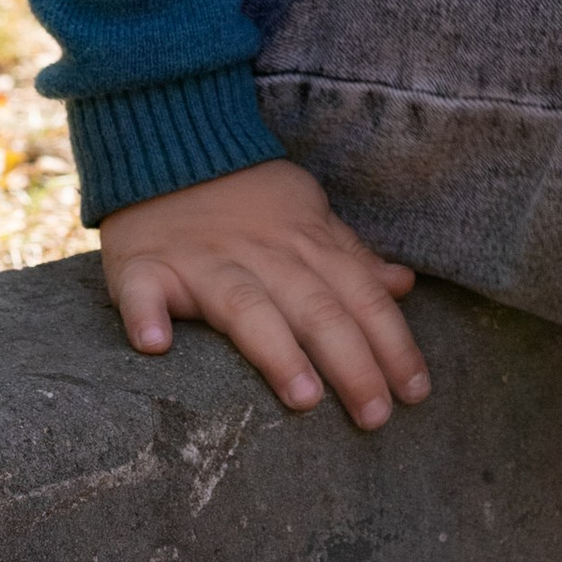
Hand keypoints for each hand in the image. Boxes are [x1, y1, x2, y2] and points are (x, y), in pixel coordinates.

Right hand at [99, 157, 430, 427]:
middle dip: (352, 363)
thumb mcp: (308, 214)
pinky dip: (147, 314)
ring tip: (303, 397)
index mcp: (306, 244)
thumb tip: (402, 285)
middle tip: (377, 417)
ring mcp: (202, 262)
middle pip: (317, 310)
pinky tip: (154, 344)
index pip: (360, 296)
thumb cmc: (245, 197)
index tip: (417, 392)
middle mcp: (262, 255)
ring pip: (246, 306)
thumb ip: (351, 255)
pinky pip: (144, 291)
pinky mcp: (144, 266)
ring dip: (276, 350)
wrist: (170, 144)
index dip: (392, 343)